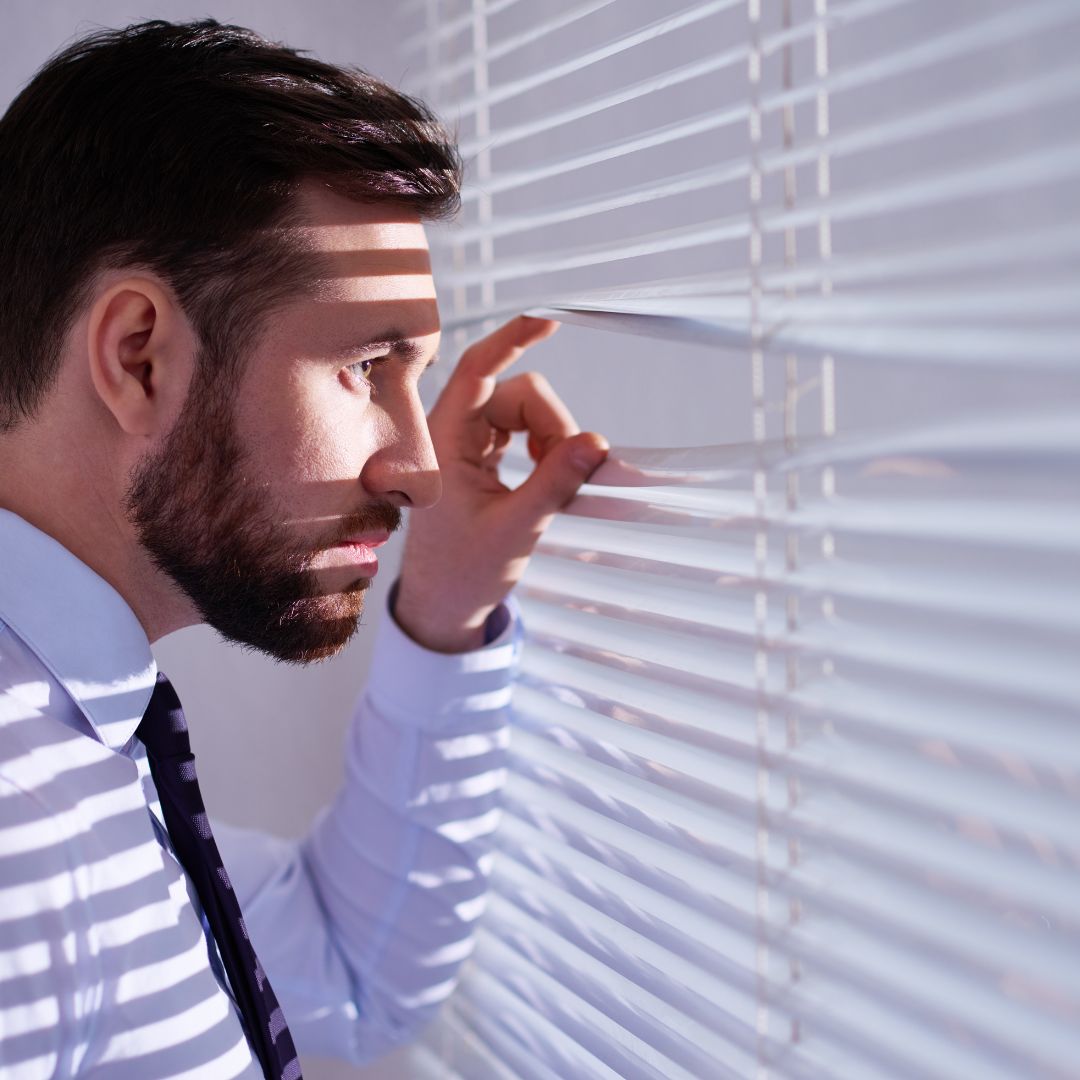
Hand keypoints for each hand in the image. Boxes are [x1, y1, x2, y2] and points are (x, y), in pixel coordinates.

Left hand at [394, 316, 607, 651]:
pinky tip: (550, 477)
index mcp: (445, 442)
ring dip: (554, 439)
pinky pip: (528, 429)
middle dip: (554, 426)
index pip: (477, 371)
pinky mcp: (486, 453)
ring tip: (555, 487)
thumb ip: (555, 483)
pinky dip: (549, 448)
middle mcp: (455, 432)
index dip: (512, 339)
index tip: (548, 320)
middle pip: (521, 393)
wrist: (445, 604)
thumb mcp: (516, 529)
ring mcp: (471, 441)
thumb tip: (597, 443)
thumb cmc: (464, 572)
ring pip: (530, 410)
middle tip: (566, 477)